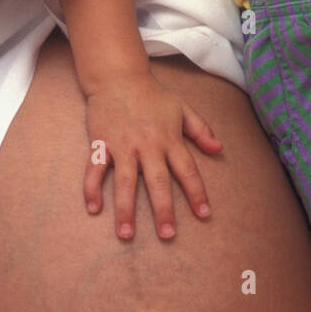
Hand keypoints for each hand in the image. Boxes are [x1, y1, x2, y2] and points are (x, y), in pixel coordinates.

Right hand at [84, 70, 221, 237]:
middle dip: (163, 209)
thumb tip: (218, 149)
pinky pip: (94, 169)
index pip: (187, 169)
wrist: (118, 76)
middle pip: (157, 181)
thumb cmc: (152, 95)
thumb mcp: (182, 108)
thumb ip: (201, 129)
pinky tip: (94, 208)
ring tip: (126, 234)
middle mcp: (147, 145)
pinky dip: (91, 189)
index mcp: (169, 138)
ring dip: (126, 209)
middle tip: (167, 234)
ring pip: (124, 182)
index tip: (204, 213)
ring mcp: (122, 145)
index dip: (196, 192)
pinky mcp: (101, 143)